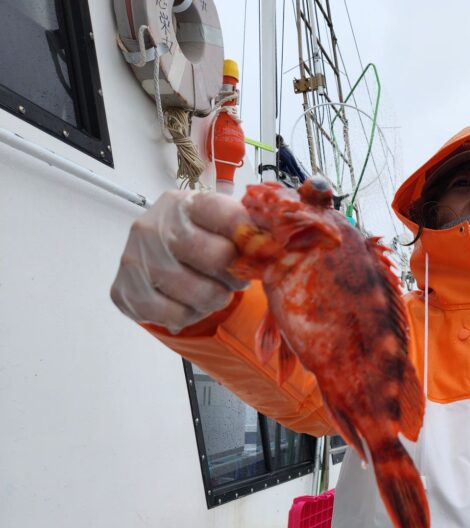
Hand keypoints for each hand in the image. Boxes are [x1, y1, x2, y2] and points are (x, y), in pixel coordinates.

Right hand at [110, 191, 251, 333]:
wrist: (151, 259)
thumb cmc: (194, 239)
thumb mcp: (219, 224)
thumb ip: (247, 228)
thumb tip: (276, 241)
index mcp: (182, 203)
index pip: (229, 217)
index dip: (253, 240)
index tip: (261, 252)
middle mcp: (153, 226)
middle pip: (218, 258)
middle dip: (237, 275)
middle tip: (237, 279)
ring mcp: (135, 258)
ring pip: (200, 293)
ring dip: (216, 299)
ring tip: (214, 291)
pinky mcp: (126, 290)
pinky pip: (176, 315)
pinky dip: (191, 315)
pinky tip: (189, 302)